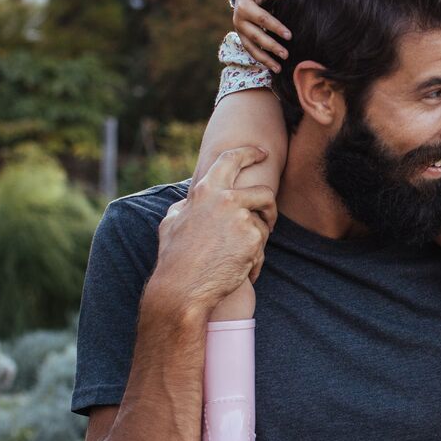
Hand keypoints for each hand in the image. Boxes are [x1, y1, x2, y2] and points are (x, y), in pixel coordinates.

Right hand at [152, 146, 275, 317]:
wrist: (183, 287)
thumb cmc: (174, 257)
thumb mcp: (171, 222)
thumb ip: (186, 206)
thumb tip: (190, 200)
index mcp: (206, 191)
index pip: (231, 160)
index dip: (249, 153)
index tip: (262, 153)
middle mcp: (226, 200)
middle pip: (264, 193)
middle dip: (269, 207)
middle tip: (268, 218)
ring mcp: (241, 219)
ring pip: (264, 225)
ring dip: (257, 240)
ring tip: (242, 256)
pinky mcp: (253, 241)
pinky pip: (262, 248)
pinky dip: (254, 262)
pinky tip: (240, 271)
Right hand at [233, 0, 291, 72]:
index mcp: (244, 6)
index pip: (262, 19)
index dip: (275, 27)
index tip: (289, 35)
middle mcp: (239, 20)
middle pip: (256, 36)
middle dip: (271, 46)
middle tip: (286, 55)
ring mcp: (239, 30)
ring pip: (251, 48)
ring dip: (265, 59)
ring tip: (279, 69)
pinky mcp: (242, 37)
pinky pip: (251, 50)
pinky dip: (261, 59)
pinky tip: (273, 67)